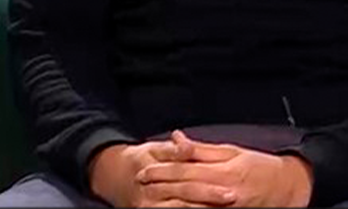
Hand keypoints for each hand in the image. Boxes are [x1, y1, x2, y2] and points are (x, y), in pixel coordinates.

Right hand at [89, 137, 237, 207]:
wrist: (114, 177)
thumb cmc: (142, 160)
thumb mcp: (155, 149)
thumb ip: (174, 149)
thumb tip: (187, 145)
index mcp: (154, 170)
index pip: (185, 175)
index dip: (207, 182)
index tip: (229, 186)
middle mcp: (151, 191)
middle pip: (184, 195)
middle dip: (209, 198)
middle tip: (232, 198)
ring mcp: (150, 206)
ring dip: (201, 208)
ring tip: (224, 208)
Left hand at [134, 130, 313, 207]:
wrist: (286, 188)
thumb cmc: (259, 167)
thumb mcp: (232, 151)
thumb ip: (202, 149)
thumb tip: (178, 138)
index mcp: (223, 170)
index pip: (185, 168)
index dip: (162, 170)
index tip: (144, 169)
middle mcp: (221, 190)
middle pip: (183, 187)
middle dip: (159, 185)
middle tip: (139, 181)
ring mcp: (224, 207)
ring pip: (189, 205)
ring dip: (167, 201)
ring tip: (148, 198)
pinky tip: (172, 208)